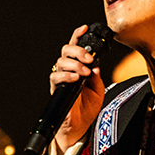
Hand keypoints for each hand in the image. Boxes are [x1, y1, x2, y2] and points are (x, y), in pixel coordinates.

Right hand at [50, 24, 106, 149]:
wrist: (80, 126)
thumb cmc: (88, 107)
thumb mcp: (99, 90)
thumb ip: (97, 77)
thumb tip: (96, 67)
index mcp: (79, 66)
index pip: (76, 47)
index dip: (78, 35)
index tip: (85, 28)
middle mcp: (68, 70)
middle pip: (66, 50)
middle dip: (78, 50)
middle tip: (89, 59)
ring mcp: (61, 78)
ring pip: (61, 61)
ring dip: (75, 64)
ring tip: (85, 72)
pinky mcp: (56, 88)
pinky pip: (56, 76)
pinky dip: (67, 75)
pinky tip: (76, 78)